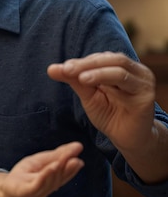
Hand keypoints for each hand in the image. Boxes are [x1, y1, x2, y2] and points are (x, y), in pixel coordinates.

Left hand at [0, 141, 83, 196]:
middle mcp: (48, 187)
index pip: (65, 174)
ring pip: (49, 183)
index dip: (73, 168)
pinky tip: (50, 168)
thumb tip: (78, 146)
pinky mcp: (26, 192)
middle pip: (58, 178)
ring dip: (56, 172)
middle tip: (75, 159)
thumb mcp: (42, 160)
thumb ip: (59, 154)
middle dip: (67, 169)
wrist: (6, 188)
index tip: (79, 160)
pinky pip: (37, 185)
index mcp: (53, 180)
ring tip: (60, 162)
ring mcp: (37, 191)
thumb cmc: (26, 174)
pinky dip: (44, 177)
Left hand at [47, 51, 167, 183]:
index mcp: (120, 67)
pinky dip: (107, 78)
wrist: (126, 139)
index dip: (81, 61)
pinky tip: (92, 84)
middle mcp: (135, 71)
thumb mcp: (88, 95)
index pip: (100, 58)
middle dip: (86, 64)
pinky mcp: (146, 95)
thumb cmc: (108, 114)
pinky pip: (128, 82)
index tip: (62, 67)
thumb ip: (73, 80)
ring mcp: (142, 81)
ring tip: (80, 78)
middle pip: (110, 59)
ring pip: (119, 68)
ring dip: (96, 70)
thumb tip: (51, 68)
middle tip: (67, 69)